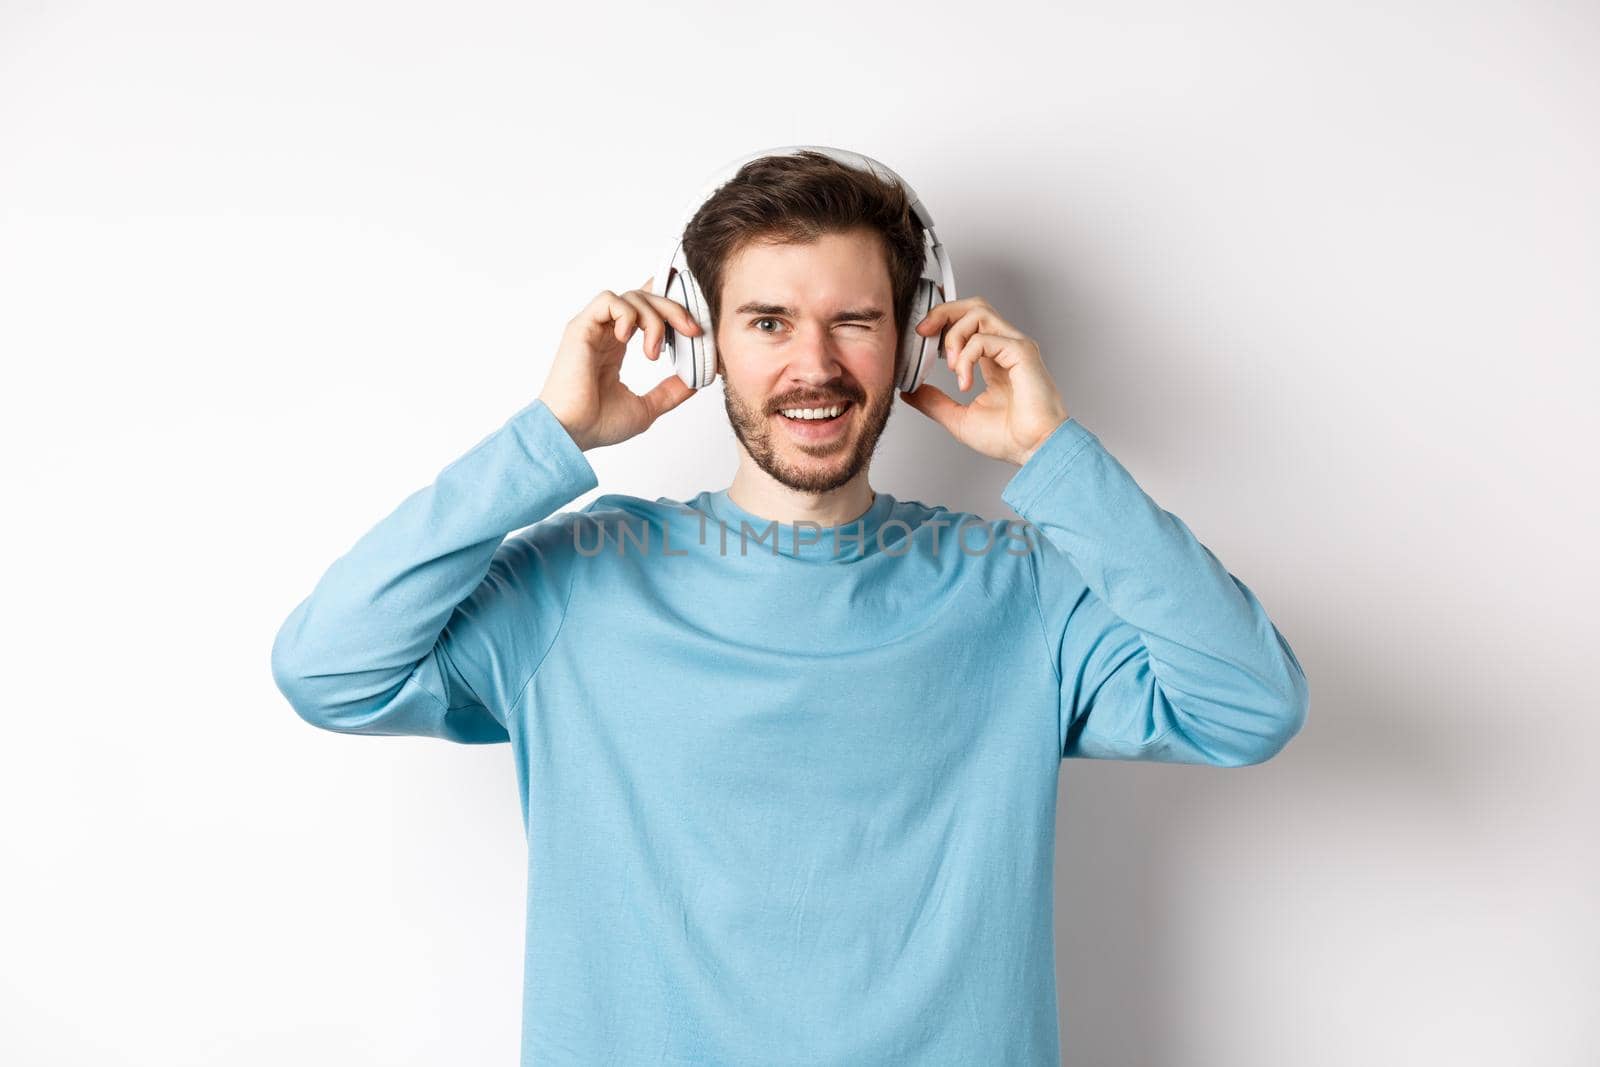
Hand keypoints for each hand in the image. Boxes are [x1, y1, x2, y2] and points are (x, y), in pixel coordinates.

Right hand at [537, 278, 701, 450]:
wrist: (572, 432)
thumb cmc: (597, 424)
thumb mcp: (647, 408)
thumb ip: (670, 391)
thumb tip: (696, 380)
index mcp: (616, 347)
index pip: (644, 310)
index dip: (669, 306)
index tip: (693, 324)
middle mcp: (605, 333)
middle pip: (645, 298)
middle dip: (673, 309)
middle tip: (692, 330)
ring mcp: (593, 328)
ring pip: (631, 297)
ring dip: (653, 319)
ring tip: (653, 352)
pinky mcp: (581, 327)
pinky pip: (609, 300)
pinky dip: (627, 314)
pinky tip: (627, 339)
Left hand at [899, 297, 1070, 466]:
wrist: (1036, 451)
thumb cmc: (1010, 438)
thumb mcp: (959, 418)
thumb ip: (934, 402)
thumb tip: (909, 391)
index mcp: (993, 359)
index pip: (967, 322)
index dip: (942, 322)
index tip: (921, 337)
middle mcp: (1005, 347)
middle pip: (973, 306)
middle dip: (943, 312)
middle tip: (923, 332)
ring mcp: (1015, 346)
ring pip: (978, 312)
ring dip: (953, 335)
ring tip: (950, 366)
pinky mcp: (1022, 352)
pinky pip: (985, 338)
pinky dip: (967, 357)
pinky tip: (964, 382)